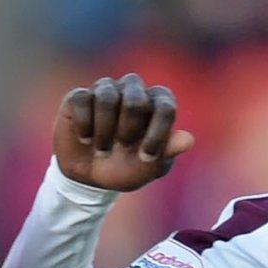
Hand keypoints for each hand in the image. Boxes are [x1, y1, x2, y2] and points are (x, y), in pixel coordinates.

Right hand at [54, 73, 195, 192]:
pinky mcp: (79, 96)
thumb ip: (167, 152)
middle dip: (128, 130)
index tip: (146, 157)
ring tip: (102, 148)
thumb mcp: (147, 167)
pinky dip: (84, 125)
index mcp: (156, 103)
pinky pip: (82, 99)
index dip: (157, 133)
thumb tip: (188, 140)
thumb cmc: (125, 168)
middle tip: (122, 147)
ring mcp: (105, 90)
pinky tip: (85, 139)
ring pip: (107, 97)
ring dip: (104, 130)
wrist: (88, 177)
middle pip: (135, 100)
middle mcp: (133, 90)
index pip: (165, 107)